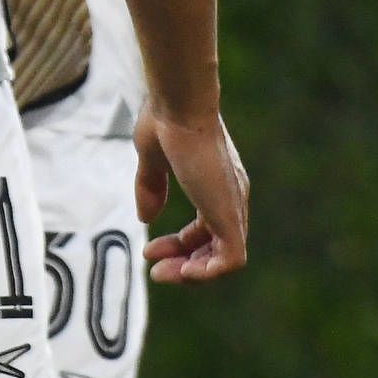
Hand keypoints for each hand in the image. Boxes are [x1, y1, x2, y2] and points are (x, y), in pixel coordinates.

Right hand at [134, 102, 249, 281]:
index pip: (207, 229)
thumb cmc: (165, 121)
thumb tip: (145, 218)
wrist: (179, 104)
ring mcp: (232, 207)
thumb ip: (151, 188)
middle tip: (156, 270)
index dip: (179, 245)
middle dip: (185, 264)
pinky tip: (181, 270)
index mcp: (216, 185)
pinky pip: (231, 260)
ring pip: (224, 259)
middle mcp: (230, 198)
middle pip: (216, 248)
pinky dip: (207, 272)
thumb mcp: (151, 160)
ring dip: (193, 272)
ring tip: (162, 274)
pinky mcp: (229, 215)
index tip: (150, 250)